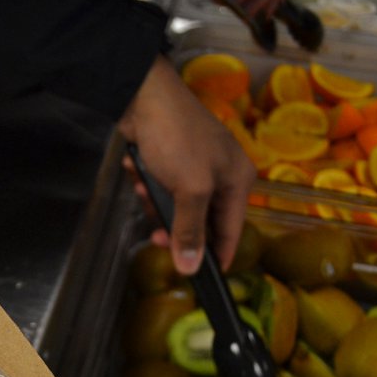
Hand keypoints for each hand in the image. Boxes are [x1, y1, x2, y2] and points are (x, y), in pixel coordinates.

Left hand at [118, 56, 255, 275]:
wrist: (142, 97)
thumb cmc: (176, 138)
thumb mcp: (189, 189)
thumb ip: (190, 230)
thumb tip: (192, 267)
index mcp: (238, 180)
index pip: (231, 231)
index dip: (216, 256)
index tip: (202, 279)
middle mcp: (221, 175)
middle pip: (200, 222)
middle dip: (174, 226)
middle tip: (156, 236)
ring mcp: (195, 168)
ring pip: (175, 207)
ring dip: (155, 203)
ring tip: (146, 187)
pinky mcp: (170, 162)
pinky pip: (160, 190)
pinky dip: (147, 185)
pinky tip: (138, 172)